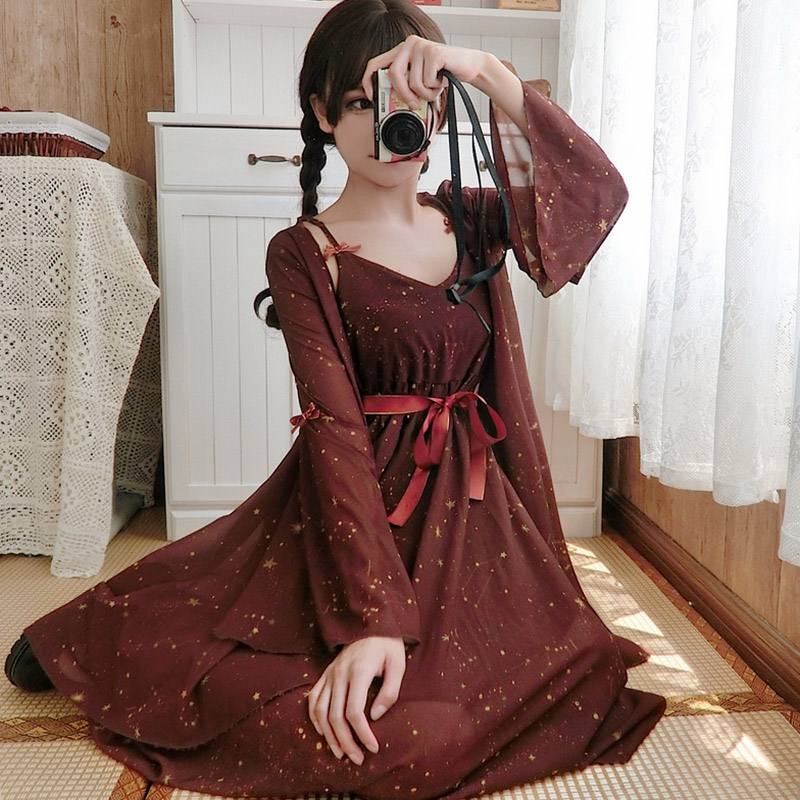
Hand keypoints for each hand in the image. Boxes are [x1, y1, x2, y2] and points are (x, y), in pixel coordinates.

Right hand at [307, 636, 405, 764]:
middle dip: (346, 742)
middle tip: (358, 759)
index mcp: (358, 671)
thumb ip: (389, 692)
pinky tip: (324, 733)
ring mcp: (329, 673)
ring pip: (321, 712)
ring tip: (341, 754)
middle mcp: (339, 673)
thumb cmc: (387, 646)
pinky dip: (315, 719)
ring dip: (329, 736)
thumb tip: (375, 717)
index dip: (362, 734)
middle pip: (335, 717)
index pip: (354, 711)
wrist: (371, 624)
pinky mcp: (325, 674)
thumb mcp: (398, 665)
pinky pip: (313, 700)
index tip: (374, 748)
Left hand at [361, 35, 487, 109]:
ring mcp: (420, 47)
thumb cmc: (442, 75)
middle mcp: (408, 45)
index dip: (369, 81)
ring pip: (413, 82)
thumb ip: (404, 86)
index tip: (373, 97)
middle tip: (414, 104)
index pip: (375, 64)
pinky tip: (441, 81)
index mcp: (401, 51)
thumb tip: (389, 105)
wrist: (469, 65)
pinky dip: (435, 88)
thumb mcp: (419, 81)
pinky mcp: (433, 52)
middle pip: (394, 74)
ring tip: (434, 87)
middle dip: (404, 94)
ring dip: (426, 93)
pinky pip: (427, 81)